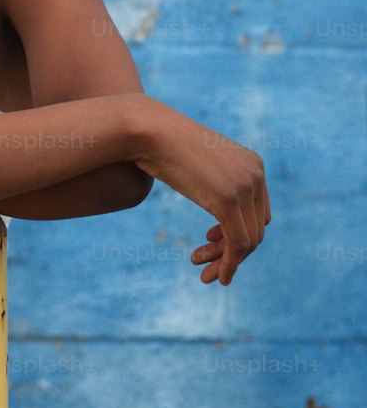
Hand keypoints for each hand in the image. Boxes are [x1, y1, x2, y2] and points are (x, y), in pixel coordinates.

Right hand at [131, 98, 270, 285]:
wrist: (149, 130)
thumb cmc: (166, 146)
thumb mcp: (201, 164)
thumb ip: (218, 180)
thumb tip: (222, 203)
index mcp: (254, 164)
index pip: (258, 214)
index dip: (238, 234)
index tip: (209, 240)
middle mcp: (256, 174)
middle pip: (256, 229)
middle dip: (231, 252)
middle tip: (203, 264)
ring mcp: (244, 186)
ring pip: (248, 241)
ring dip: (228, 263)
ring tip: (205, 275)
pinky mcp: (228, 200)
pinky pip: (238, 243)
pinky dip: (229, 265)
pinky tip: (217, 277)